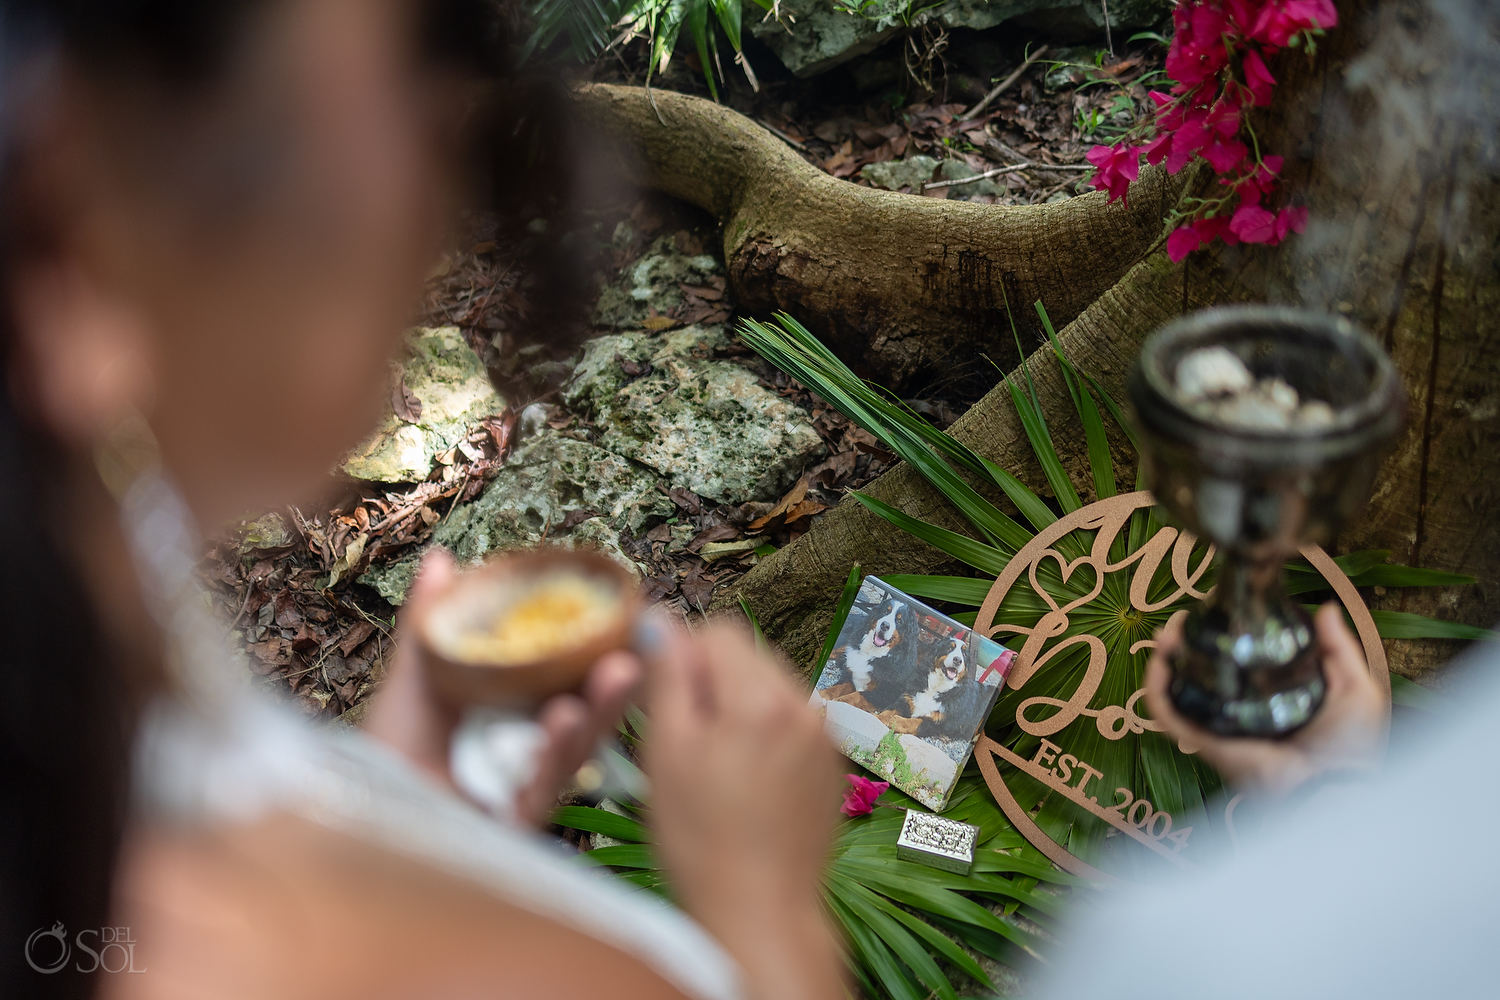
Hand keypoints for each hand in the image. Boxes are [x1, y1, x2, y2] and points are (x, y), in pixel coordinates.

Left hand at [362, 548, 641, 825]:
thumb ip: (434, 621)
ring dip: (599, 711)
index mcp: (518, 712)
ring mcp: (527, 787)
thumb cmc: (389, 748)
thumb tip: (441, 558)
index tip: (629, 614)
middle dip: (614, 681)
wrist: (360, 806)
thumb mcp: (415, 675)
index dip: (601, 651)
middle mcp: (531, 749)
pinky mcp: (514, 820)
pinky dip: (554, 753)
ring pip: (576, 748)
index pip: (573, 680)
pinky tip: (564, 718)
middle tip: (638, 644)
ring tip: (616, 673)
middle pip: (587, 713)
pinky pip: (542, 787)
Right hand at [642, 620, 844, 999]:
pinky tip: (745, 784)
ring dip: (739, 707)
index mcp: (762, 697)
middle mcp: (804, 706)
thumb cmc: (701, 839)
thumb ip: (667, 675)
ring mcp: (824, 737)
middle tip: (685, 739)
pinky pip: (792, 724)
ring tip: (716, 766)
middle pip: (749, 655)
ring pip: (770, 688)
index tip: (663, 700)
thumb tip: (660, 619)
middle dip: (713, 681)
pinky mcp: (831, 766)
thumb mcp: (667, 751)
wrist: (761, 913)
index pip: (719, 630)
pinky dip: (765, 736)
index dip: (682, 656)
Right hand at [1144, 603, 1387, 795]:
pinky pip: (1170, 716)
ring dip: (1165, 660)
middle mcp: (1241, 712)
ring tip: (1167, 634)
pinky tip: (1158, 664)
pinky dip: (1155, 690)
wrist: (1336, 785)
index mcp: (1273, 700)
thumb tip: (1324, 607)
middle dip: (1187, 643)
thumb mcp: (1354, 688)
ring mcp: (1219, 727)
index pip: (1239, 664)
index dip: (1223, 636)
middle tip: (1186, 620)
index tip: (1220, 611)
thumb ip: (1338, 648)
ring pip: (1179, 690)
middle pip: (1202, 674)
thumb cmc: (1351, 748)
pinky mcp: (1205, 742)